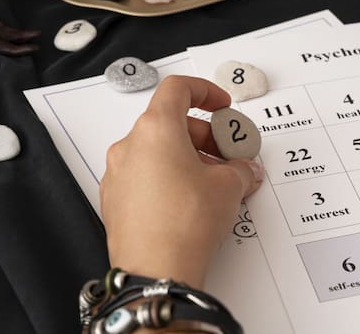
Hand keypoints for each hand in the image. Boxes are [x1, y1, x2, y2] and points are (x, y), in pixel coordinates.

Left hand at [100, 75, 263, 287]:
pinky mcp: (116, 201)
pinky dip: (169, 178)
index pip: (178, 89)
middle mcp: (130, 146)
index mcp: (155, 129)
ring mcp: (118, 174)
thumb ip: (241, 168)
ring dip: (188, 158)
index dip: (205, 91)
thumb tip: (244, 170)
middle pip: (170, 122)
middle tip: (228, 155)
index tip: (221, 105)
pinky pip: (145, 176)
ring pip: (157, 151)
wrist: (157, 270)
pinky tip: (192, 201)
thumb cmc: (183, 223)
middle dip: (205, 136)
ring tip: (214, 183)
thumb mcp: (229, 186)